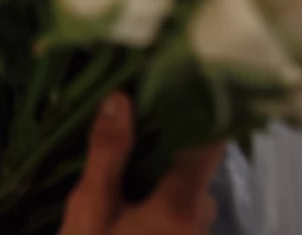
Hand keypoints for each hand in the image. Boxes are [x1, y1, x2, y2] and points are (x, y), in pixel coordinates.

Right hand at [60, 93, 222, 234]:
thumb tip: (119, 96)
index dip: (196, 109)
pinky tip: (129, 188)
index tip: (170, 82)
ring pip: (185, 188)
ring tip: (125, 151)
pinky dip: (159, 194)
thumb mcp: (90, 206)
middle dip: (164, 142)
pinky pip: (179, 208)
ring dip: (160, 172)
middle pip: (194, 165)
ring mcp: (196, 234)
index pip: (210, 143)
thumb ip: (107, 152)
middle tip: (131, 117)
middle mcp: (202, 217)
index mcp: (183, 204)